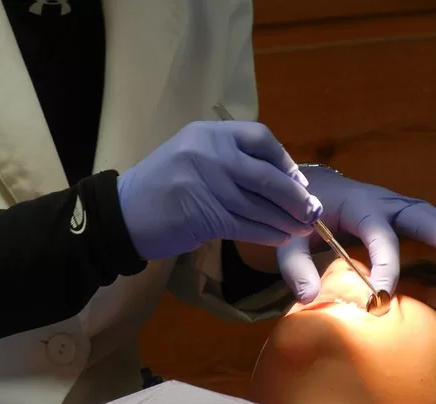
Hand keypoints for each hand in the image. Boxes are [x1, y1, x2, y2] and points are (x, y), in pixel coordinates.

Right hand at [117, 121, 322, 259]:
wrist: (121, 213)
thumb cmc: (161, 186)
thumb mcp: (192, 156)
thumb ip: (229, 160)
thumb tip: (279, 179)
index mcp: (208, 132)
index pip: (260, 138)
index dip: (285, 161)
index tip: (299, 182)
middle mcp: (209, 152)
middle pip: (266, 176)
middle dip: (295, 197)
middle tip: (313, 212)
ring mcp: (205, 183)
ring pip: (259, 205)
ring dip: (285, 220)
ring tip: (302, 230)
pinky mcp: (203, 215)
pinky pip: (245, 225)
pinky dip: (267, 234)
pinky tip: (280, 239)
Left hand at [277, 164, 435, 303]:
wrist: (305, 189)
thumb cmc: (298, 215)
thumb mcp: (289, 238)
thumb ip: (296, 266)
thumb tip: (309, 299)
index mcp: (354, 204)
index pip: (376, 233)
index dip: (384, 263)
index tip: (384, 294)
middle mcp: (379, 201)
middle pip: (418, 214)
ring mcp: (392, 206)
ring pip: (429, 216)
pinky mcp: (397, 215)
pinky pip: (426, 223)